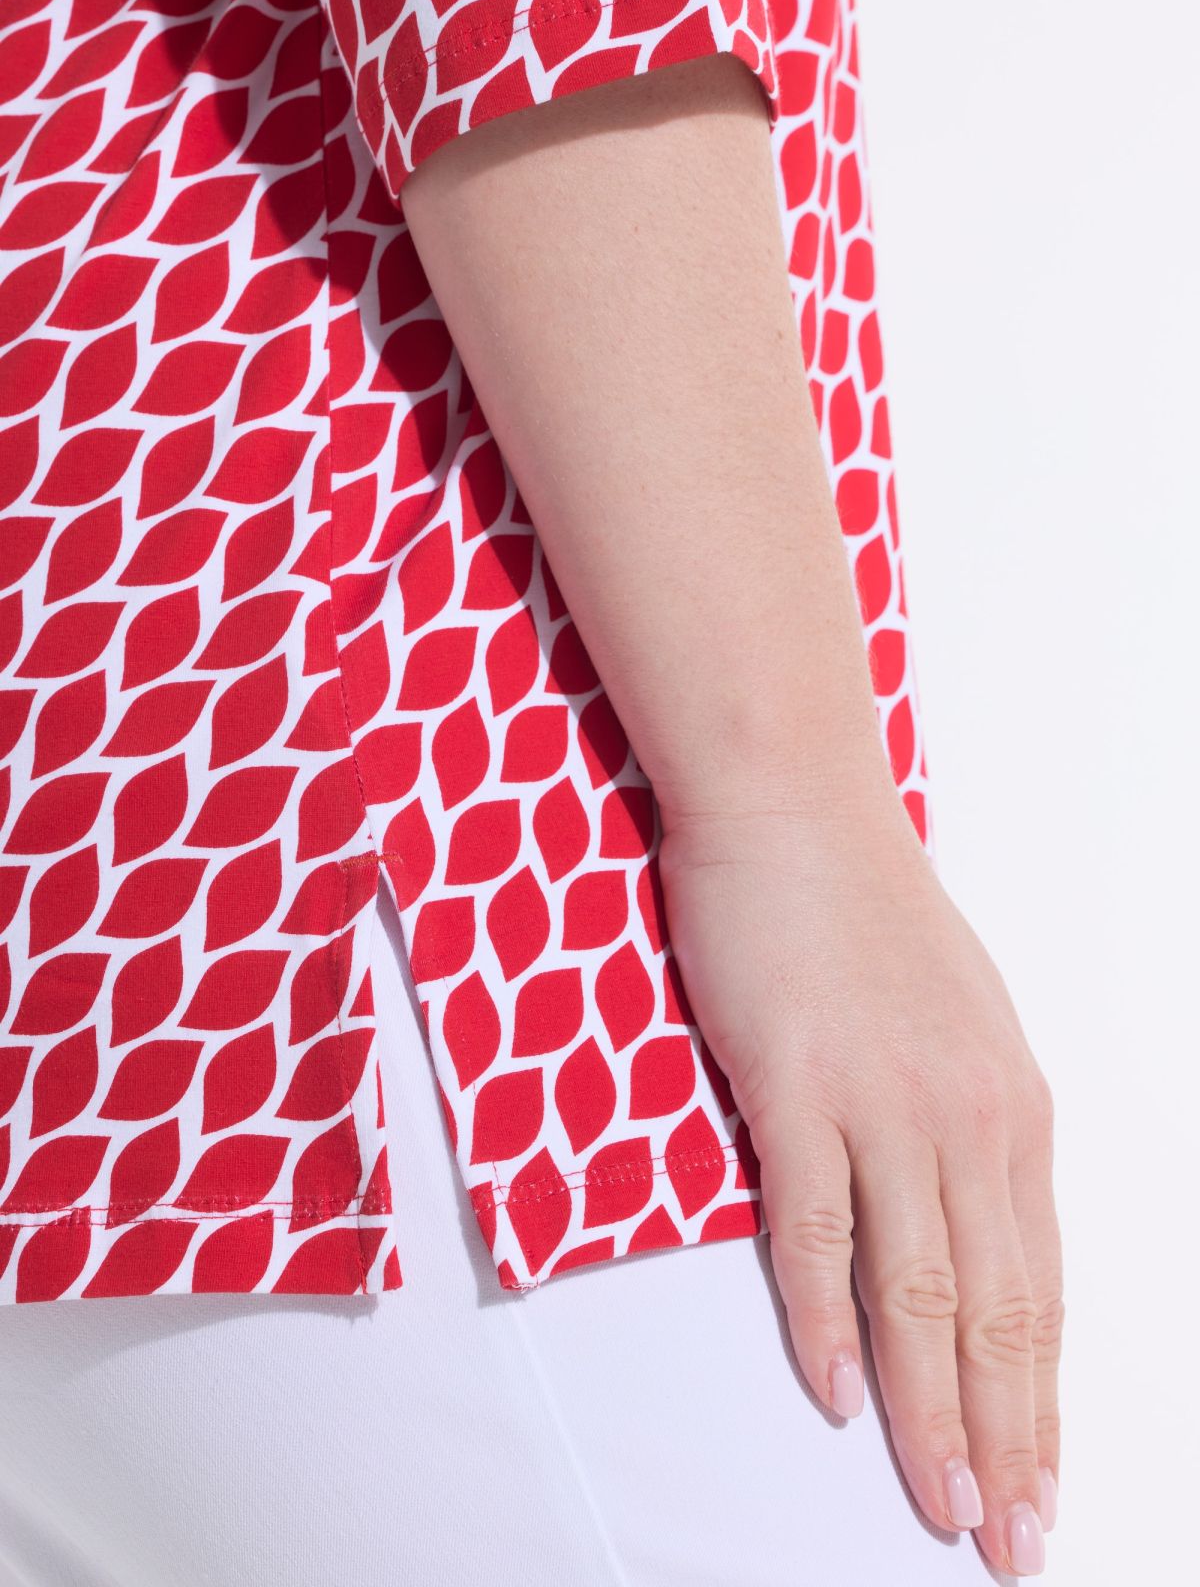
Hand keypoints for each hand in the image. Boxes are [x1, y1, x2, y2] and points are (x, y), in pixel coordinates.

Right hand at [657, 793, 1062, 1576]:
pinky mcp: (795, 1084)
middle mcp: (968, 1115)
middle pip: (996, 1310)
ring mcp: (882, 1102)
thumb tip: (964, 1226)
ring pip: (919, 1291)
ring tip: (945, 1507)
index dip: (1043, 1401)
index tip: (1044, 1483)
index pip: (1042, 1287)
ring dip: (930, 1414)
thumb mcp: (958, 1020)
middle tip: (1009, 1541)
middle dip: (1006, 1440)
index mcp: (1014, 1105)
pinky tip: (834, 1391)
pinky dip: (823, 1320)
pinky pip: (815, 1228)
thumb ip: (966, 1124)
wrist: (794, 804)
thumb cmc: (866, 907)